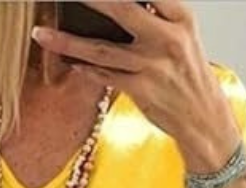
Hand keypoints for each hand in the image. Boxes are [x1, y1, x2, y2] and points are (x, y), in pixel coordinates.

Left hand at [30, 0, 239, 169]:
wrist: (204, 118)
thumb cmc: (188, 76)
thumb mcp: (182, 36)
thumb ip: (155, 15)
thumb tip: (114, 6)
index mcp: (180, 18)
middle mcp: (167, 38)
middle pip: (121, 8)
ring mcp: (152, 66)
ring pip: (101, 49)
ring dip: (67, 42)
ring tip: (42, 35)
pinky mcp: (141, 90)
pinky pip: (104, 76)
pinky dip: (84, 69)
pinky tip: (67, 61)